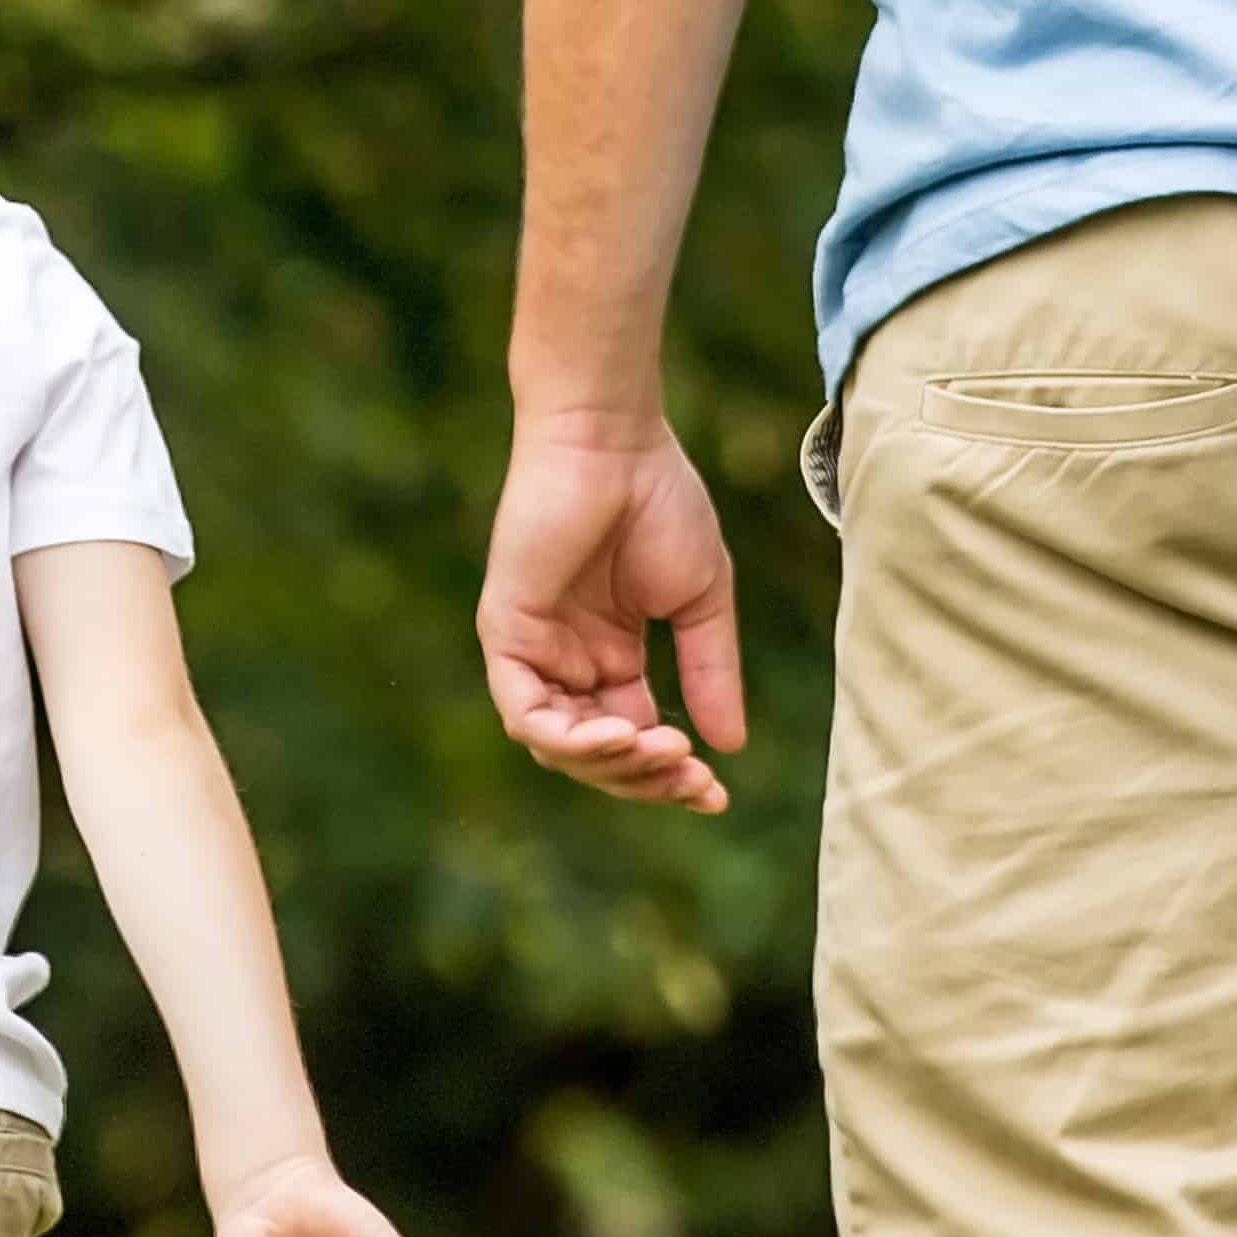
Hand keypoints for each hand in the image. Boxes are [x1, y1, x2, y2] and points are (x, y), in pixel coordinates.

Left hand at [477, 411, 744, 808]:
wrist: (614, 442)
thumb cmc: (660, 502)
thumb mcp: (702, 600)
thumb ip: (710, 671)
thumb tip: (730, 746)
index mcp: (611, 657)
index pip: (634, 739)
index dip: (671, 776)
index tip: (716, 794)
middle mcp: (568, 662)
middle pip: (596, 756)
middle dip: (646, 778)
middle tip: (692, 776)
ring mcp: (534, 651)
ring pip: (558, 747)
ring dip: (613, 764)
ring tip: (662, 748)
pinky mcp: (506, 634)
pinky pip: (525, 714)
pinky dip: (569, 737)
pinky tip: (620, 732)